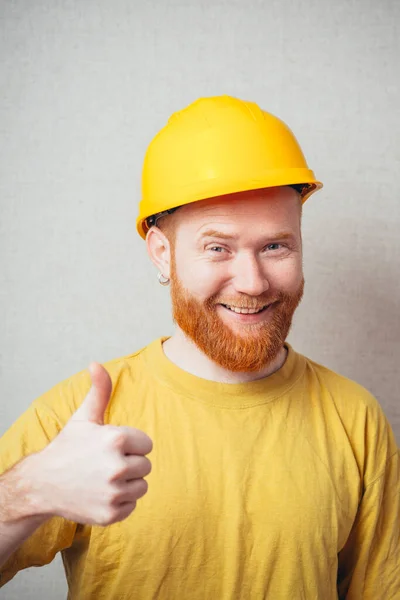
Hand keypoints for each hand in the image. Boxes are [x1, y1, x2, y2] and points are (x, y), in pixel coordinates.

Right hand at [27, 362, 151, 525]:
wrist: (43, 484)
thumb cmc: (68, 447)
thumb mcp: (84, 417)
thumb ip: (99, 390)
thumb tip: (96, 363)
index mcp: (116, 439)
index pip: (146, 444)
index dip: (130, 445)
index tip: (111, 447)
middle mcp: (116, 467)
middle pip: (146, 466)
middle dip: (129, 463)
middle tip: (105, 464)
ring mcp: (113, 493)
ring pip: (141, 486)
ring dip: (128, 483)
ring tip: (104, 478)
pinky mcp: (110, 514)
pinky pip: (132, 506)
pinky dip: (120, 503)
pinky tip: (101, 494)